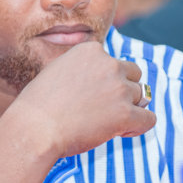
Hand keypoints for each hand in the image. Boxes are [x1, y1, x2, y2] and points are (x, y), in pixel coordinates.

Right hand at [7, 41, 156, 161]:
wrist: (33, 130)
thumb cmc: (38, 106)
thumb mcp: (57, 71)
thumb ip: (82, 69)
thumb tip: (105, 79)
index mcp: (91, 50)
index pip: (113, 61)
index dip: (107, 80)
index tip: (92, 96)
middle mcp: (109, 64)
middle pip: (133, 74)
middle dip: (123, 90)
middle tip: (104, 109)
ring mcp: (119, 88)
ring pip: (142, 96)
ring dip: (129, 108)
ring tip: (108, 123)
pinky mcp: (126, 113)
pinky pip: (149, 118)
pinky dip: (140, 126)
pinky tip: (122, 132)